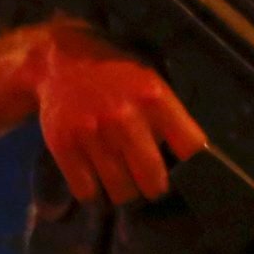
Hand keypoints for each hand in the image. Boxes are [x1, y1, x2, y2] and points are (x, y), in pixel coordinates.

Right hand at [29, 22, 207, 204]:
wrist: (60, 61)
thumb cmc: (114, 75)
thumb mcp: (150, 82)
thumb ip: (169, 118)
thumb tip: (191, 161)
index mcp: (154, 98)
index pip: (191, 148)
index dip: (193, 165)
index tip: (185, 170)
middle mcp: (125, 117)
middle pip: (154, 183)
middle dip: (155, 187)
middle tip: (149, 182)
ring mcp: (92, 133)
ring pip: (121, 193)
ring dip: (124, 192)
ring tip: (122, 179)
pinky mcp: (64, 146)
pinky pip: (87, 192)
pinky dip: (93, 192)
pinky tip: (95, 177)